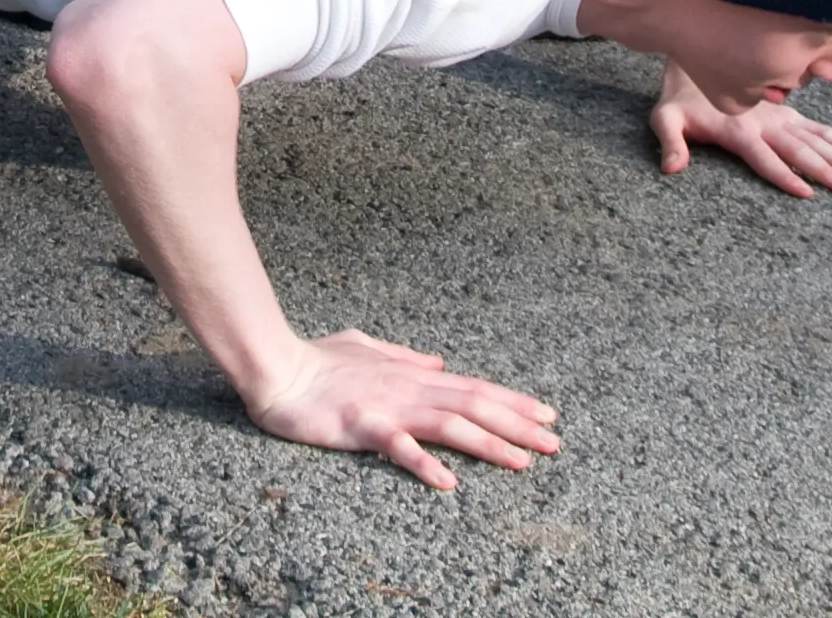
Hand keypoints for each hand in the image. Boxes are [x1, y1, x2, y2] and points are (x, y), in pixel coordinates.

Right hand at [239, 329, 560, 489]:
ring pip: (450, 425)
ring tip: (522, 463)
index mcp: (411, 374)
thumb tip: (438, 362)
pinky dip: (424, 463)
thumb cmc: (316, 359)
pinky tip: (448, 483)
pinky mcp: (362, 425)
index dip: (512, 401)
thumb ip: (404, 356)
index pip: (473, 387)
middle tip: (554, 443)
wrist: (276, 368)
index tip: (546, 414)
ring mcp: (388, 406)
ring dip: (489, 444)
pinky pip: (398, 447)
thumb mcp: (366, 347)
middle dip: (518, 425)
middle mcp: (409, 388)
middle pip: (474, 406)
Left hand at [649, 62, 831, 196]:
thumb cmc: (679, 98)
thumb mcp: (664, 118)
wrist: (695, 57)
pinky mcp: (787, 113)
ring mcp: (780, 117)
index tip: (808, 192)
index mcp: (739, 130)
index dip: (784, 174)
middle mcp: (765, 124)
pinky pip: (819, 127)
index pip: (765, 158)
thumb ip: (670, 142)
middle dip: (827, 169)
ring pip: (818, 139)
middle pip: (800, 150)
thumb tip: (671, 168)